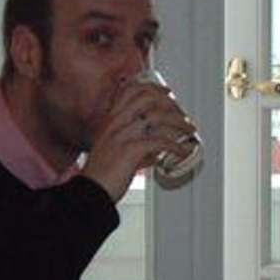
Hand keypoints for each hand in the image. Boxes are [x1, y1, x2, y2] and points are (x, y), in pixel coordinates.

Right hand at [82, 77, 197, 202]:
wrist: (89, 191)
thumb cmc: (100, 175)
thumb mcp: (112, 151)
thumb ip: (132, 145)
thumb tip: (155, 150)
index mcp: (110, 119)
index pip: (131, 90)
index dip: (153, 88)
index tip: (168, 92)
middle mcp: (116, 122)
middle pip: (148, 97)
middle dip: (170, 103)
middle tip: (183, 114)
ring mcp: (123, 134)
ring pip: (158, 117)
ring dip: (179, 123)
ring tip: (190, 130)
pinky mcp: (131, 150)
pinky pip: (160, 142)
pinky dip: (176, 146)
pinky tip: (182, 151)